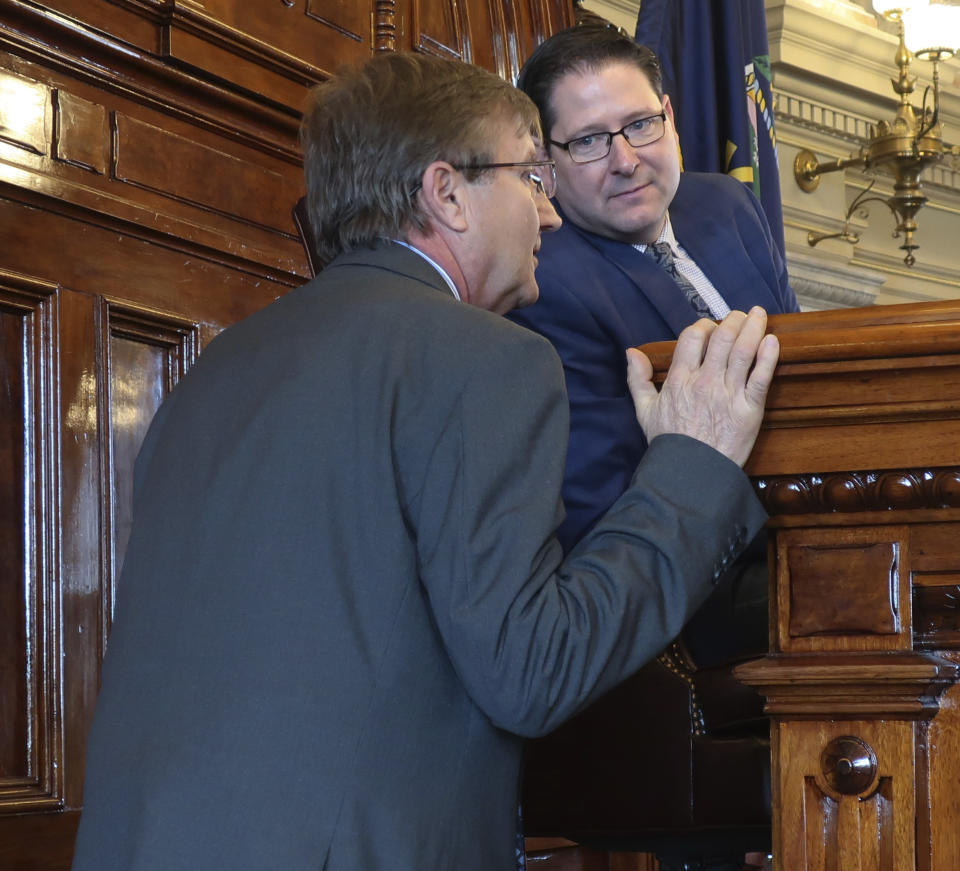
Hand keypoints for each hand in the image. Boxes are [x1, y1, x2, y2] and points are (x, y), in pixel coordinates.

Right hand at [626, 307, 779, 466]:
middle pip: (722, 338)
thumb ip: (637, 379)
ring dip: (753, 327)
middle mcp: (705, 381)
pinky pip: (761, 377)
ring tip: (760, 315)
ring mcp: (728, 394)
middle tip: (742, 315)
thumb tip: (631, 352)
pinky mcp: (749, 409)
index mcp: (680, 379)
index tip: (712, 327)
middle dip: (734, 320)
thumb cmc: (668, 443)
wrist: (688, 474)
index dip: (705, 326)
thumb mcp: (644, 410)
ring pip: (743, 351)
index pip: (693, 337)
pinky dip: (769, 355)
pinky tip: (773, 340)